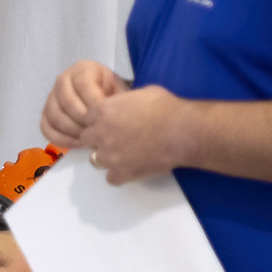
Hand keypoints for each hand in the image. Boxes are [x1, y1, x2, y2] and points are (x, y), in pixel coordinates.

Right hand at [40, 60, 128, 144]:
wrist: (106, 99)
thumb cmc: (114, 95)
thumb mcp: (119, 92)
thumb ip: (115, 102)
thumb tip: (105, 118)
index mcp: (82, 69)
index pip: (83, 85)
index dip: (94, 103)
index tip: (106, 117)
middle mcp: (63, 79)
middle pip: (66, 101)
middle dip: (83, 120)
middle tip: (97, 131)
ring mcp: (52, 96)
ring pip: (54, 116)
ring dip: (72, 130)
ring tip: (89, 138)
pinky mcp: (46, 113)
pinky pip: (46, 127)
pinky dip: (60, 138)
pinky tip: (77, 143)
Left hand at [74, 83, 189, 185]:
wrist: (183, 131)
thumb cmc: (167, 108)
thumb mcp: (141, 93)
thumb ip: (124, 101)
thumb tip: (124, 105)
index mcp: (103, 111)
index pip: (88, 117)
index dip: (100, 120)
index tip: (113, 122)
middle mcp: (100, 134)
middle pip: (87, 139)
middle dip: (99, 138)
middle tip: (118, 137)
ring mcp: (109, 156)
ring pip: (96, 159)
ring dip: (108, 156)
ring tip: (127, 153)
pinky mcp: (120, 173)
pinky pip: (111, 177)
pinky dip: (120, 174)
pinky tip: (132, 167)